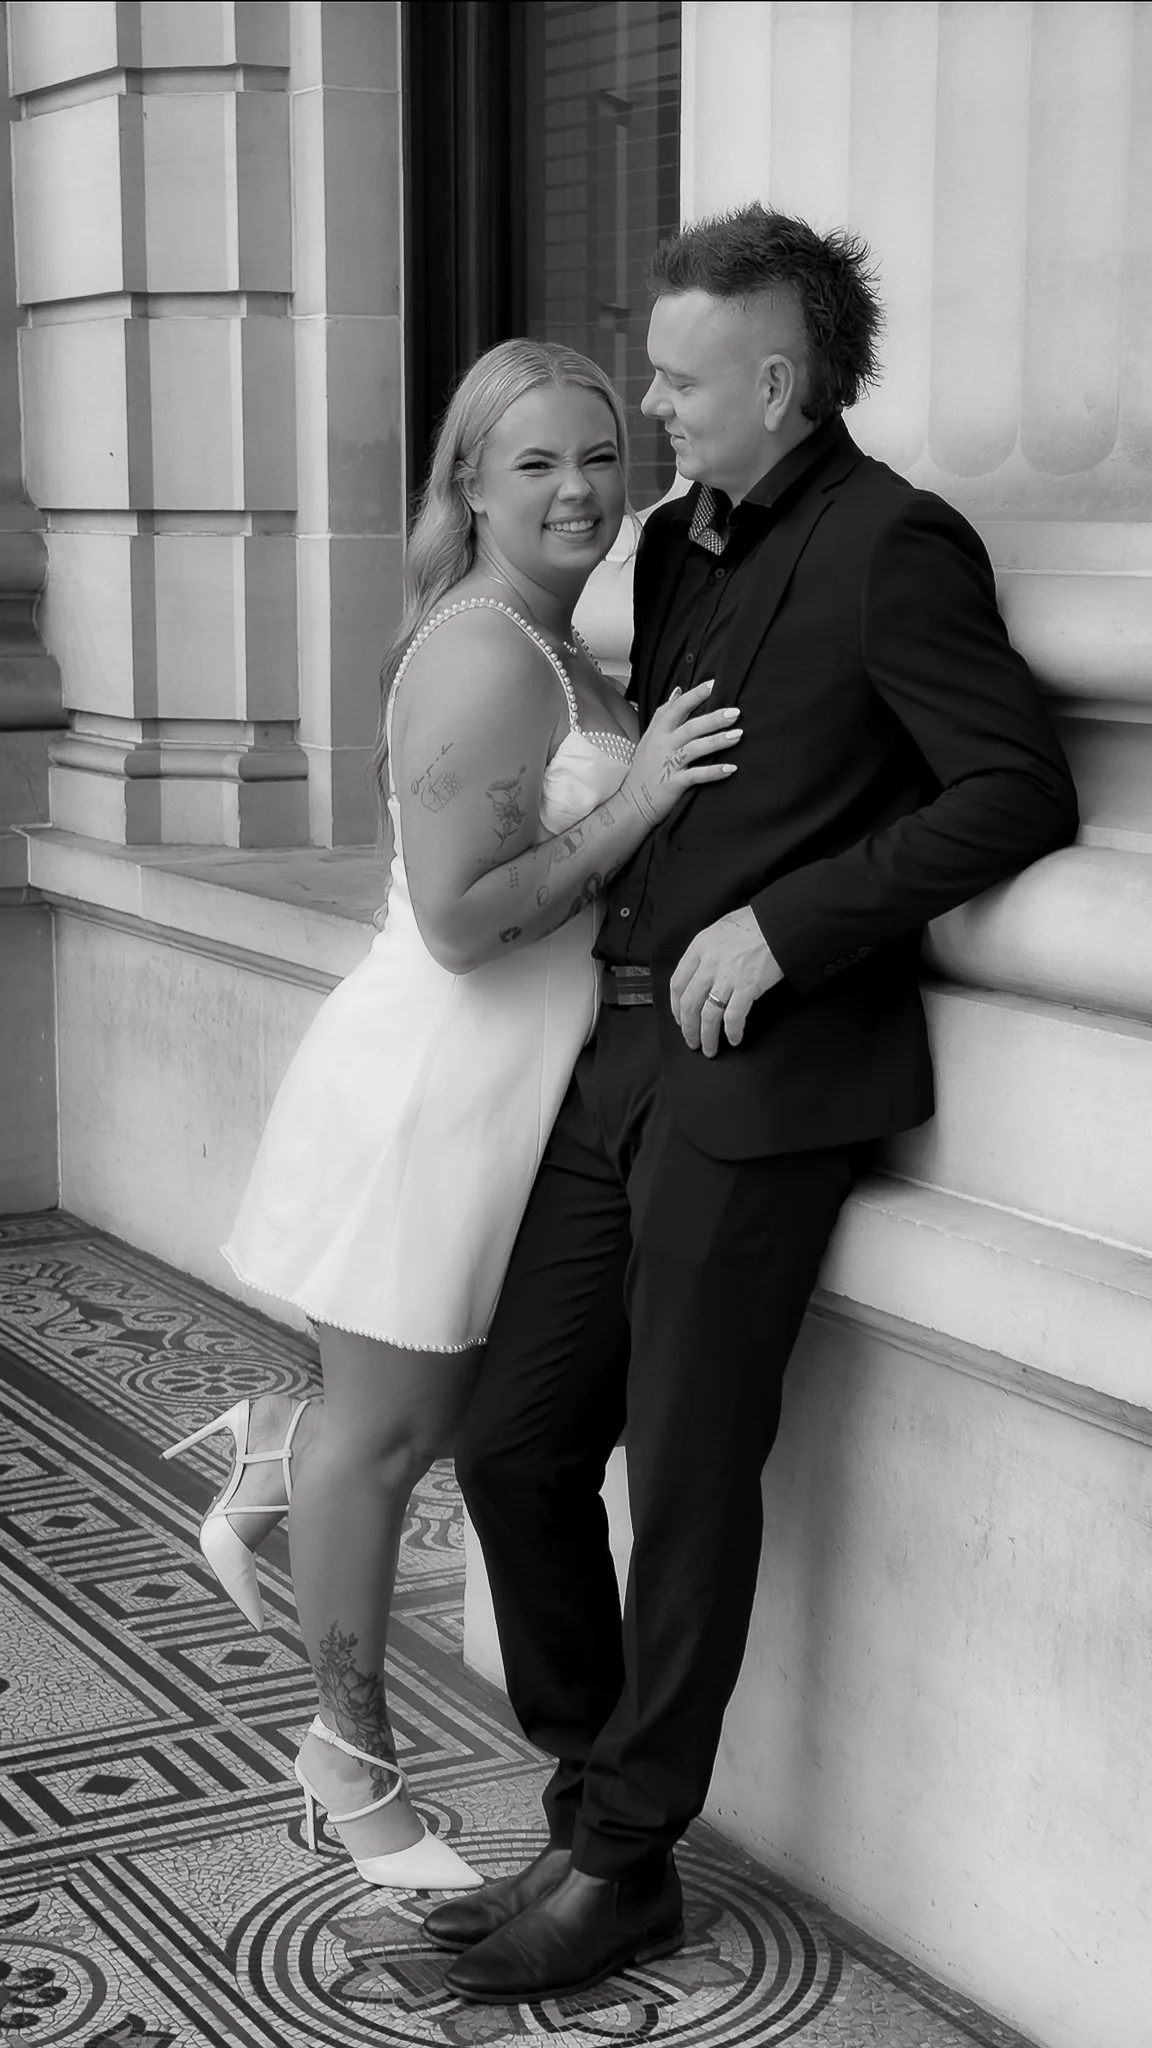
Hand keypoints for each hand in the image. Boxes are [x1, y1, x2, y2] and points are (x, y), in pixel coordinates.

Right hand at [622, 679, 740, 827]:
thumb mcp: (649, 738)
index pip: (677, 707)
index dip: (695, 695)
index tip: (714, 684)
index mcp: (658, 732)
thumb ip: (663, 714)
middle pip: (690, 727)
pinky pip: (696, 775)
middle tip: (735, 712)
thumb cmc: (644, 769)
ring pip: (694, 749)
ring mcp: (668, 765)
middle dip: (713, 718)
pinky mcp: (673, 784)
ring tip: (738, 736)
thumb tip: (677, 691)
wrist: (632, 803)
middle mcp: (663, 746)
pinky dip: (714, 772)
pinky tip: (731, 768)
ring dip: (717, 741)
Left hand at [670, 907, 783, 1055]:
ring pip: (707, 1016)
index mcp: (699, 948)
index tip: (680, 1018)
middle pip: (689, 1004)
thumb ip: (707, 950)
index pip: (677, 983)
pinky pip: (733, 1017)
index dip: (675, 1007)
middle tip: (691, 1041)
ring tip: (709, 1049)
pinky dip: (732, 1031)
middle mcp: (709, 964)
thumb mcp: (721, 929)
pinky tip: (734, 1039)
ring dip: (706, 1037)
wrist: (780, 923)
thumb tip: (701, 971)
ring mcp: (727, 977)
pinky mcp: (747, 987)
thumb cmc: (756, 923)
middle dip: (688, 1028)